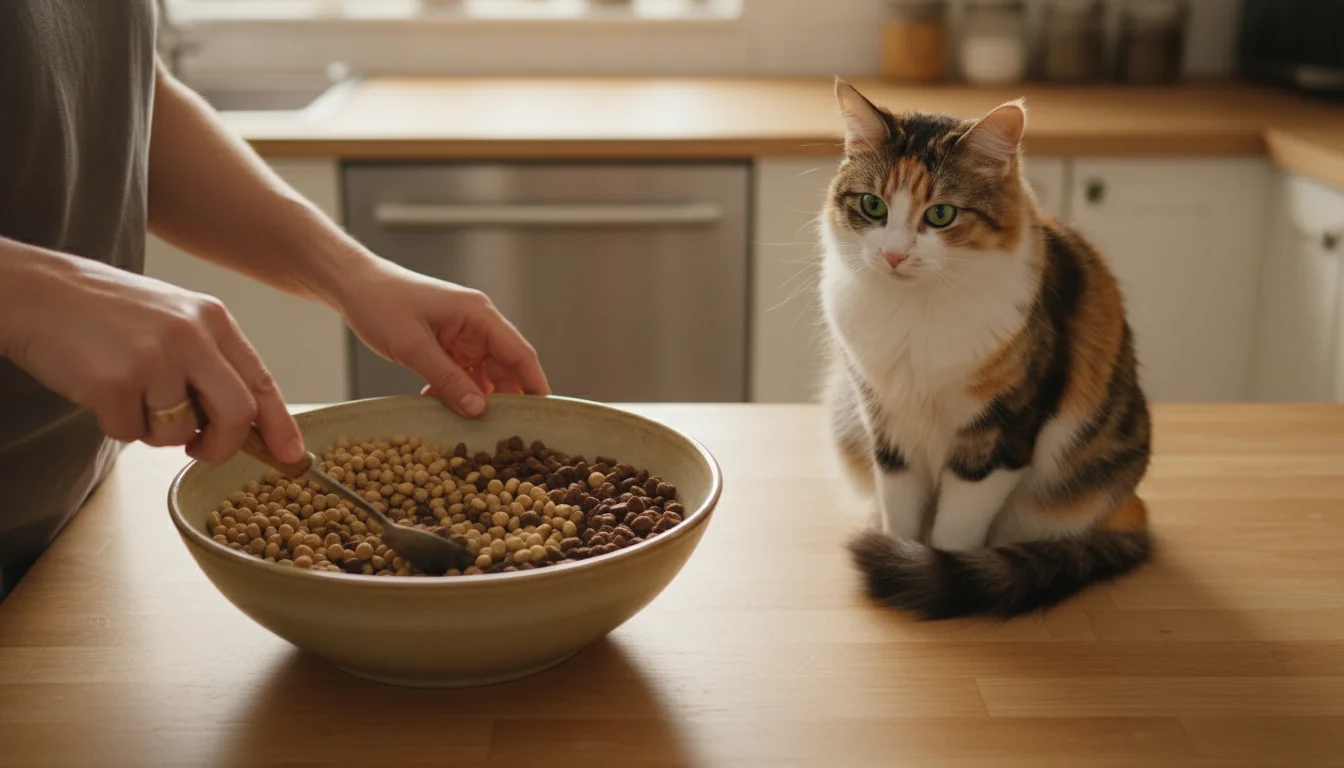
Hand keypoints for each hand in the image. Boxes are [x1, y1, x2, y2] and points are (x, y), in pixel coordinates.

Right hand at [0, 251, 303, 462]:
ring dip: (155, 432)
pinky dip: (116, 424)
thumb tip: (243, 422)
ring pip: (179, 432)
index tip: (292, 456)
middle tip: (199, 452)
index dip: (279, 425)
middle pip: (238, 414)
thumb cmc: (106, 312)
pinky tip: (98, 389)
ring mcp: (155, 358)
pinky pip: (130, 434)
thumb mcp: (173, 319)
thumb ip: (210, 362)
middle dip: (223, 446)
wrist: (34, 291)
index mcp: (213, 319)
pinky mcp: (115, 382)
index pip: (262, 382)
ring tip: (130, 395)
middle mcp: (192, 336)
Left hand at [334, 260, 549, 416]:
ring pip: (484, 376)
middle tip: (505, 435)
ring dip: (477, 400)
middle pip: (506, 369)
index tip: (543, 415)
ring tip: (473, 429)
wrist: (353, 286)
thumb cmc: (381, 303)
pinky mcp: (447, 347)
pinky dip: (455, 394)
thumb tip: (478, 410)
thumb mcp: (413, 346)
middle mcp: (477, 326)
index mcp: (478, 315)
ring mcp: (462, 337)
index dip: (535, 385)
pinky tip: (440, 409)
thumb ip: (447, 379)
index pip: (520, 354)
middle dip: (506, 401)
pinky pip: (462, 376)